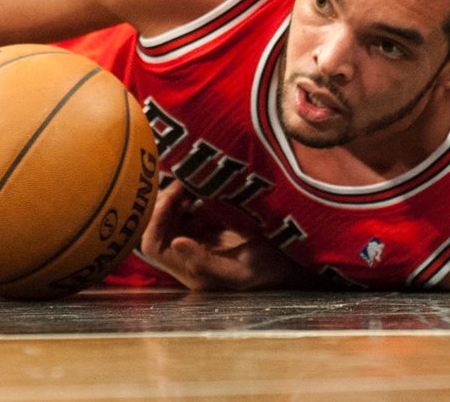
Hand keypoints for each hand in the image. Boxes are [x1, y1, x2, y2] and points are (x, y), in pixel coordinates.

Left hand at [138, 179, 314, 290]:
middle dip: (163, 202)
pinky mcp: (212, 229)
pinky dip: (188, 194)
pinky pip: (188, 210)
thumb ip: (205, 260)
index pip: (152, 245)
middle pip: (157, 228)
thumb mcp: (241, 270)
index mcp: (191, 272)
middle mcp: (189, 258)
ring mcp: (199, 242)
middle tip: (181, 180)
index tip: (174, 194)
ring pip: (170, 217)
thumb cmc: (272, 271)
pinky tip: (200, 183)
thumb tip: (175, 241)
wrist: (298, 266)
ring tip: (189, 178)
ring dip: (174, 195)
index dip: (155, 218)